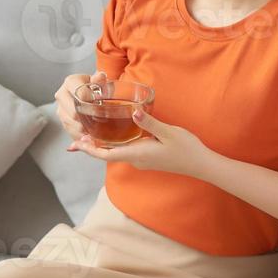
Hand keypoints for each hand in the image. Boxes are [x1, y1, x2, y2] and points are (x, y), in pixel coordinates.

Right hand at [54, 70, 107, 142]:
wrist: (90, 93)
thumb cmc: (96, 87)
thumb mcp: (100, 81)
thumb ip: (100, 80)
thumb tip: (101, 77)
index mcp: (70, 82)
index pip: (80, 95)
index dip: (93, 103)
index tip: (102, 107)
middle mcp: (61, 95)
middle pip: (73, 113)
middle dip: (88, 119)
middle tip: (100, 120)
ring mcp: (60, 109)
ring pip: (72, 124)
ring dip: (85, 129)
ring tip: (96, 127)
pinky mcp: (62, 120)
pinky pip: (71, 132)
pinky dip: (82, 135)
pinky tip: (90, 133)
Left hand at [69, 106, 212, 178]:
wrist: (202, 164)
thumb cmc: (187, 149)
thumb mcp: (169, 133)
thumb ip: (150, 123)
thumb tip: (134, 112)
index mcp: (138, 154)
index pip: (106, 155)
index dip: (89, 150)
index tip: (75, 144)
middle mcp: (136, 160)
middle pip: (107, 154)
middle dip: (91, 146)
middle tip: (75, 136)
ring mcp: (142, 160)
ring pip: (116, 153)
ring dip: (101, 146)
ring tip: (88, 134)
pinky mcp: (147, 158)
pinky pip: (125, 151)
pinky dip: (113, 145)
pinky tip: (111, 136)